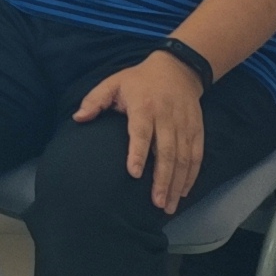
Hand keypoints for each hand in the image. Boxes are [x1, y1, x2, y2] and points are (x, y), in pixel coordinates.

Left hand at [74, 52, 209, 212]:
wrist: (178, 69)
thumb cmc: (138, 80)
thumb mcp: (113, 83)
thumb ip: (95, 100)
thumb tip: (78, 118)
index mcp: (144, 106)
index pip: (141, 132)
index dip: (138, 152)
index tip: (133, 173)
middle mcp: (167, 117)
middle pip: (165, 151)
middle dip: (161, 178)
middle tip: (155, 202)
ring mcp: (184, 125)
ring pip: (183, 158)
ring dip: (176, 183)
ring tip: (167, 206)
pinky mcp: (197, 130)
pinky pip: (196, 156)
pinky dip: (191, 175)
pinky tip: (182, 192)